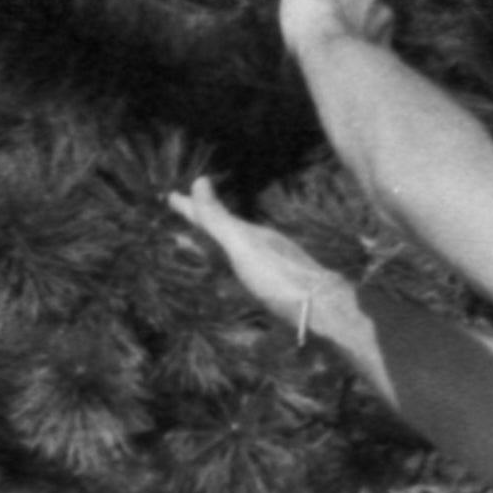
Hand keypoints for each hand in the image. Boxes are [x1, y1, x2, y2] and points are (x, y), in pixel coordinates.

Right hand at [168, 176, 351, 337]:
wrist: (323, 312)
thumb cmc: (279, 278)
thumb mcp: (244, 246)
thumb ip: (219, 219)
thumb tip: (199, 180)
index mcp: (249, 236)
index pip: (212, 217)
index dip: (190, 209)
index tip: (170, 196)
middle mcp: (259, 249)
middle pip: (222, 235)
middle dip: (201, 228)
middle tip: (178, 222)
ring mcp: (268, 272)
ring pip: (232, 258)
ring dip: (212, 252)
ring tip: (193, 248)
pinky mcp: (274, 296)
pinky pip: (242, 281)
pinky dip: (227, 277)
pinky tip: (226, 287)